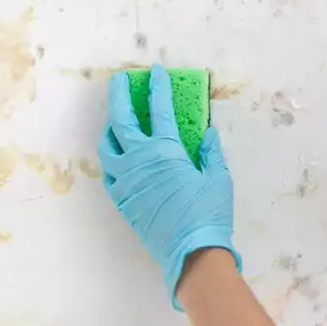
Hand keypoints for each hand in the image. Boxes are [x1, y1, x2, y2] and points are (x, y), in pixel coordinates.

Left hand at [98, 65, 240, 308]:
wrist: (191, 253)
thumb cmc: (209, 213)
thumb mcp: (219, 179)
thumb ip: (211, 152)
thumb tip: (207, 133)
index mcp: (165, 151)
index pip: (159, 110)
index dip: (158, 88)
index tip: (156, 72)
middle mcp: (139, 160)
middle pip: (121, 119)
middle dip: (120, 95)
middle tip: (121, 80)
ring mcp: (126, 180)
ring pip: (108, 145)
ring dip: (111, 127)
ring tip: (117, 120)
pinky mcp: (122, 199)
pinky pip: (109, 172)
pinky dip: (112, 158)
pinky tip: (119, 156)